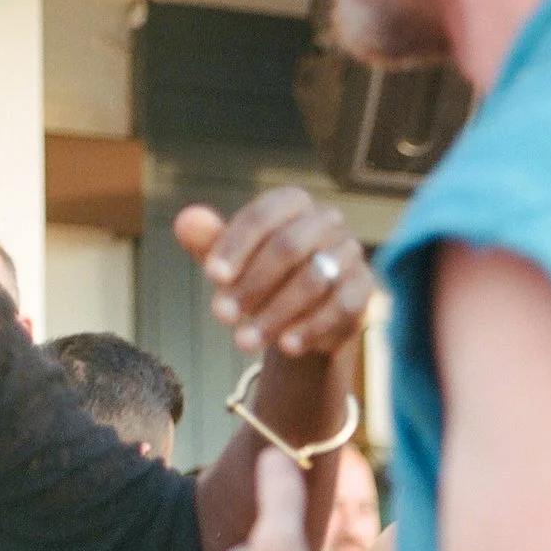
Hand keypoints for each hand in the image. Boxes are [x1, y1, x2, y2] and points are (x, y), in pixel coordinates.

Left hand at [174, 188, 372, 362]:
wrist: (304, 316)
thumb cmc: (262, 280)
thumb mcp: (231, 263)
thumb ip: (208, 242)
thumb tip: (186, 221)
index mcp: (291, 202)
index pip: (262, 217)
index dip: (236, 246)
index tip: (212, 278)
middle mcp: (326, 220)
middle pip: (289, 247)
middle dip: (252, 284)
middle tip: (221, 317)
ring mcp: (350, 253)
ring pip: (315, 280)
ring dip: (276, 314)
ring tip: (246, 342)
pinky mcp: (364, 288)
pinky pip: (341, 306)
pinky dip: (312, 328)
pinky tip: (286, 347)